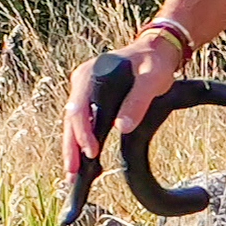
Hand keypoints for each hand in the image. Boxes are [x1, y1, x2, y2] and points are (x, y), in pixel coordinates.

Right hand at [69, 24, 191, 165]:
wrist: (154, 50)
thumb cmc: (153, 62)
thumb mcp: (152, 78)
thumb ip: (138, 100)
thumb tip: (121, 127)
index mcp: (91, 73)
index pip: (79, 107)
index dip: (83, 132)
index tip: (92, 152)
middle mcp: (82, 81)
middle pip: (71, 119)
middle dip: (71, 147)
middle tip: (72, 174)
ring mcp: (83, 90)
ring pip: (72, 123)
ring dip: (72, 148)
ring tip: (73, 174)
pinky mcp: (89, 99)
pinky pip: (81, 122)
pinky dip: (80, 141)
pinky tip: (83, 160)